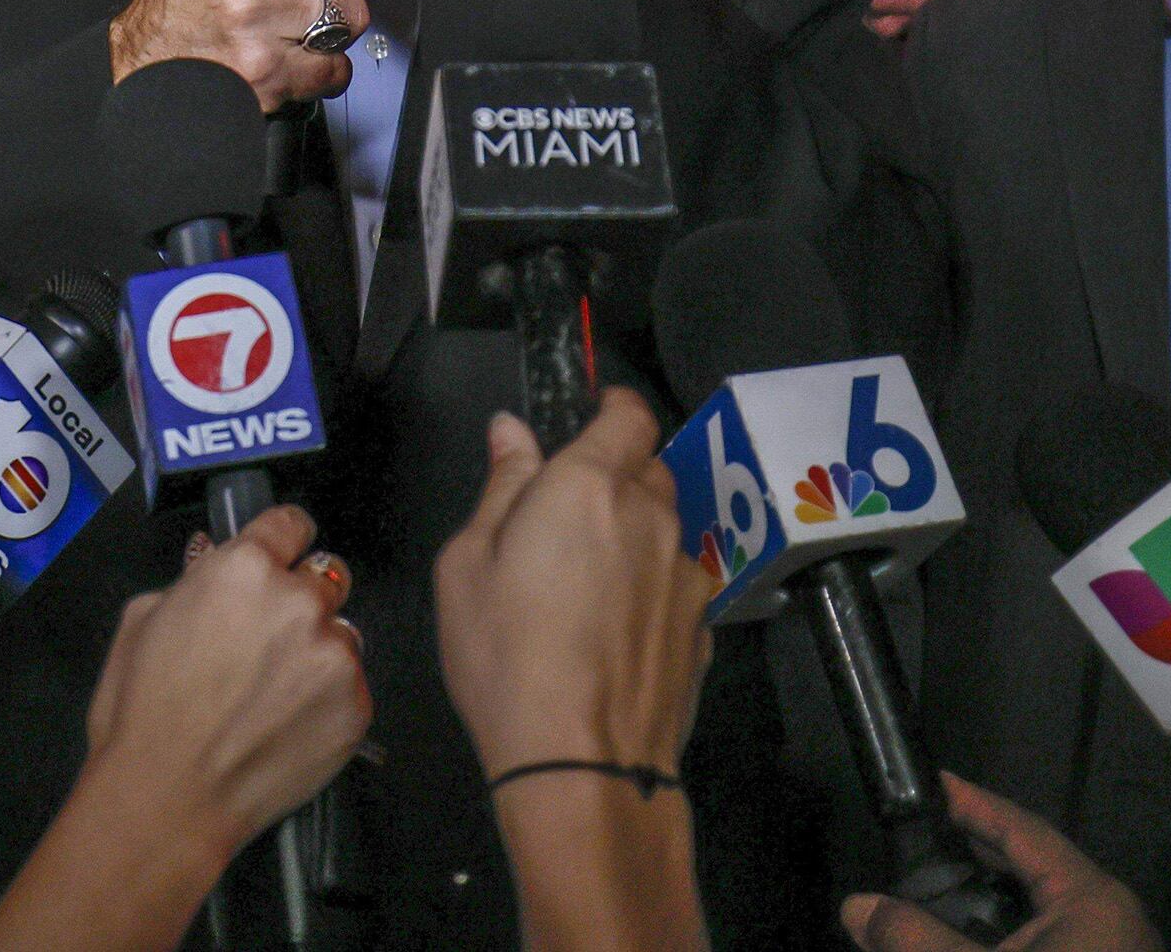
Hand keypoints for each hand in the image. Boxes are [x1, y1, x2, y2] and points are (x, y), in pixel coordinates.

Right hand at [79, 504, 369, 861]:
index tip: (282, 555)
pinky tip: (286, 725)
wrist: (167, 798)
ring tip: (275, 694)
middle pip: (326, 576)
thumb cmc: (144, 713)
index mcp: (245, 567)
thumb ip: (194, 582)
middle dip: (302, 599)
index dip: (283, 541)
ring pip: (342, 634)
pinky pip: (351, 687)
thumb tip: (214, 573)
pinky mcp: (356, 706)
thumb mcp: (143, 617)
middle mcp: (299, 601)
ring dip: (318, 651)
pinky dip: (326, 701)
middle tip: (270, 638)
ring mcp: (334, 655)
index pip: (292, 524)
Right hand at [434, 386, 708, 780]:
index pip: (628, 415)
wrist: (582, 763)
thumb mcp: (466, 566)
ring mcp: (686, 574)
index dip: (613, 407)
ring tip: (589, 586)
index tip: (594, 416)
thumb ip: (501, 487)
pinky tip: (615, 635)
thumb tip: (511, 431)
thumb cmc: (506, 657)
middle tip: (570, 517)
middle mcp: (651, 516)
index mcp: (589, 486)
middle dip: (617, 476)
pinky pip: (676, 586)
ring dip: (636, 536)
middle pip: (649, 469)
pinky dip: (651, 592)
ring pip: (666, 529)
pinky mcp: (703, 628)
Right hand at [843, 776, 1160, 951]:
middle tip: (922, 833)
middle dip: (978, 848)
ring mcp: (1111, 951)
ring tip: (939, 882)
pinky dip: (1011, 928)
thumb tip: (856, 907)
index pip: (1023, 829)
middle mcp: (1109, 917)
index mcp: (1090, 898)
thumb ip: (917, 940)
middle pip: (1035, 864)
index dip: (973, 803)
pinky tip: (974, 936)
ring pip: (1044, 906)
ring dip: (993, 893)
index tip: (931, 781)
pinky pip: (1053, 938)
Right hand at [863, 0, 1064, 39]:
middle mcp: (985, 3)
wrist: (1099, 54)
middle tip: (873, 7)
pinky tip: (904, 52)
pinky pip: (950, 50)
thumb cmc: (1082, 8)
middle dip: (907, 1)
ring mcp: (982, 30)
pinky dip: (924, 49)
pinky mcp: (983, 57)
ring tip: (877, 27)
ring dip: (909, 23)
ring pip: (940, 23)